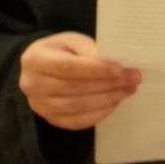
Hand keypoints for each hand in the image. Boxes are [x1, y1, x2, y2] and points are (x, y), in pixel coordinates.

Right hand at [18, 31, 138, 130]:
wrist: (46, 67)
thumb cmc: (63, 51)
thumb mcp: (74, 41)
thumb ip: (90, 50)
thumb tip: (114, 66)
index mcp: (35, 59)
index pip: (68, 67)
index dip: (95, 70)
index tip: (120, 69)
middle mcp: (31, 84)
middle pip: (74, 88)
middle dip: (108, 84)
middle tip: (133, 78)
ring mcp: (39, 105)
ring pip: (77, 106)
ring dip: (108, 99)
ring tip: (128, 89)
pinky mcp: (50, 119)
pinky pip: (77, 121)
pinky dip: (99, 113)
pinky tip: (115, 102)